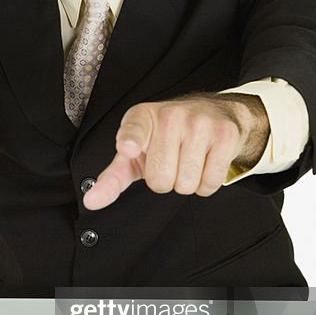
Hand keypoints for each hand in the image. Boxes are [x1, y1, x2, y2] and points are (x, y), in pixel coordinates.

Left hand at [83, 94, 269, 210]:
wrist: (213, 113)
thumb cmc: (166, 138)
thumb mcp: (135, 154)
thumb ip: (113, 178)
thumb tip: (92, 201)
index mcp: (141, 118)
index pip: (134, 130)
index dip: (131, 141)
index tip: (128, 148)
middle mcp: (169, 116)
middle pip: (160, 180)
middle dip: (165, 180)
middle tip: (171, 161)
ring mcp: (199, 124)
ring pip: (186, 184)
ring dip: (187, 183)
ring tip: (188, 161)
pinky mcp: (224, 135)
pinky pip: (210, 182)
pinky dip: (206, 184)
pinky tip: (205, 163)